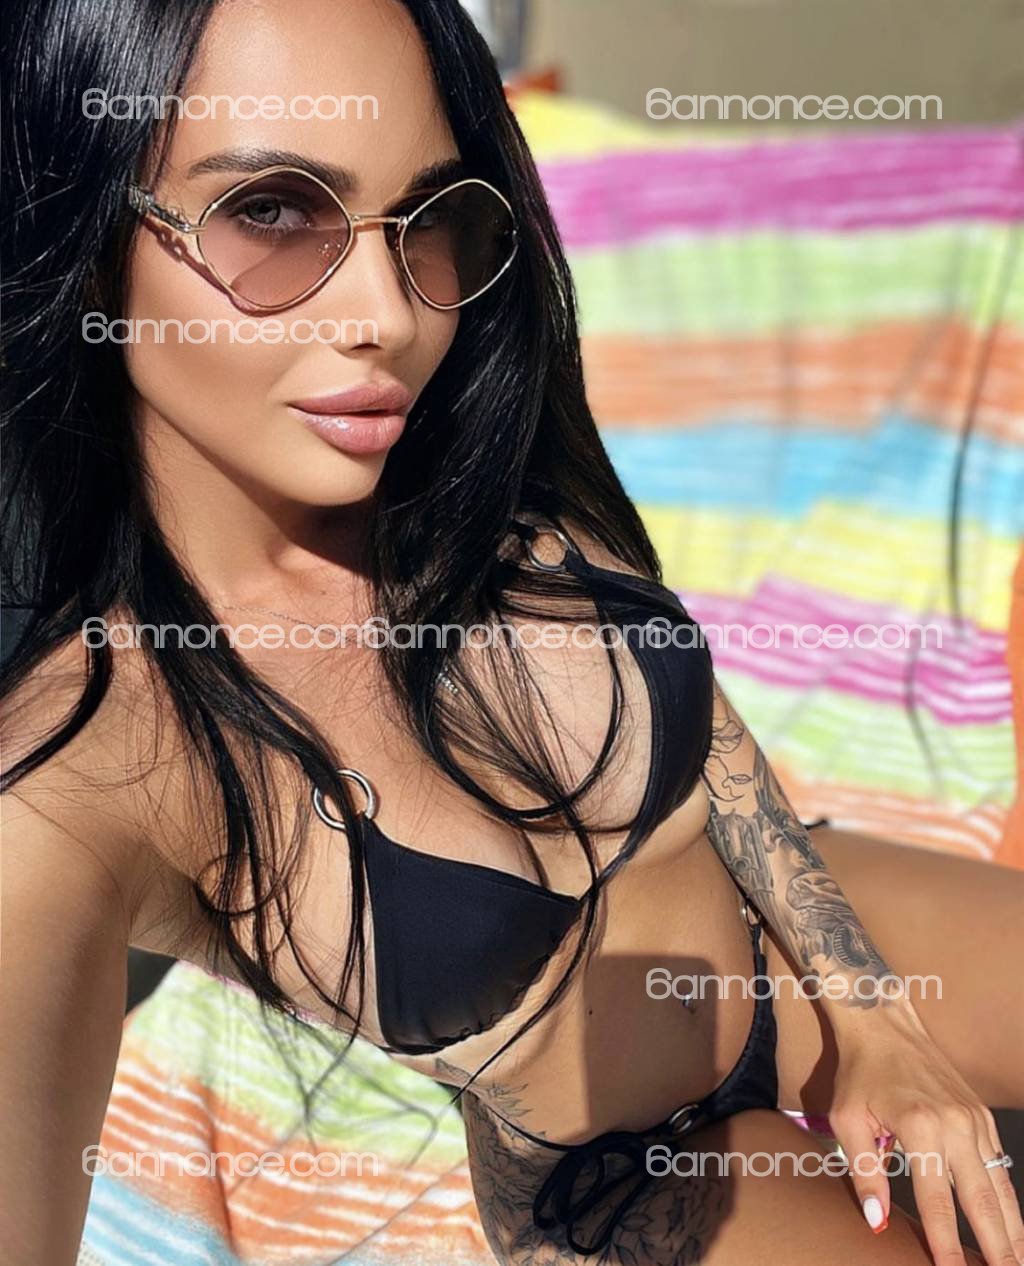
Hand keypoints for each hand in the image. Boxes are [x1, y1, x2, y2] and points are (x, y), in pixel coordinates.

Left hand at [828, 1003, 1023, 1265]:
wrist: (884, 1024)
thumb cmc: (861, 1072)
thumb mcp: (848, 1119)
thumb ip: (864, 1172)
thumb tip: (878, 1222)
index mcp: (919, 1126)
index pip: (937, 1200)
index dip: (947, 1243)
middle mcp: (955, 1125)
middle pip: (982, 1200)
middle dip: (996, 1247)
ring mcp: (975, 1120)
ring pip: (1000, 1186)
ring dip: (1012, 1231)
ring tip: (1014, 1263)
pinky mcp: (983, 1116)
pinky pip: (1000, 1166)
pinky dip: (1008, 1201)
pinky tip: (1011, 1228)